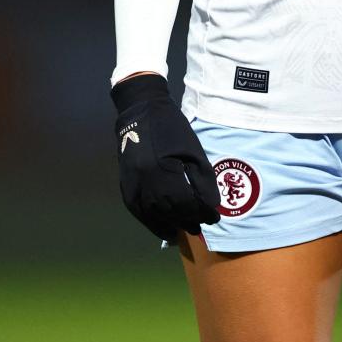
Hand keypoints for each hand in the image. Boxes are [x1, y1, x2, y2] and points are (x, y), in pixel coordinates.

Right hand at [111, 74, 220, 241]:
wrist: (141, 112)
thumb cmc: (172, 128)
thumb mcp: (193, 151)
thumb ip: (202, 180)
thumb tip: (210, 204)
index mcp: (164, 170)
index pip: (187, 202)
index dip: (203, 212)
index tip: (214, 217)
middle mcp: (146, 183)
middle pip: (171, 212)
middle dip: (190, 220)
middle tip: (203, 225)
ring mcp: (133, 187)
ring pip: (156, 216)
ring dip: (173, 225)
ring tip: (188, 229)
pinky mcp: (126, 188)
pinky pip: (140, 213)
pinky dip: (154, 224)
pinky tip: (167, 229)